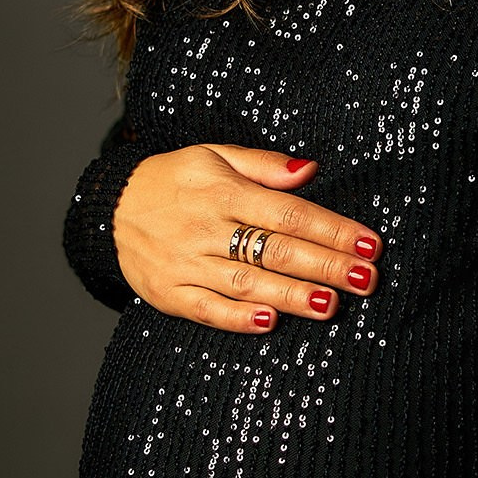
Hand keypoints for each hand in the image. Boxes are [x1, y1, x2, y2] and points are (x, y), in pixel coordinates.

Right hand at [111, 143, 382, 332]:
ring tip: (330, 305)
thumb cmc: (175, 180)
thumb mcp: (214, 155)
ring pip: (245, 281)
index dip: (331, 228)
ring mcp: (185, 262)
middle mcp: (205, 227)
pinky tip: (269, 322)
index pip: (287, 212)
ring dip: (290, 295)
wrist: (109, 207)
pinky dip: (237, 317)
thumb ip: (264, 165)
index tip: (369, 243)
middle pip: (274, 249)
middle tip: (366, 279)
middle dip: (324, 265)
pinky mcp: (168, 292)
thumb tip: (310, 169)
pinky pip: (206, 309)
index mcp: (222, 190)